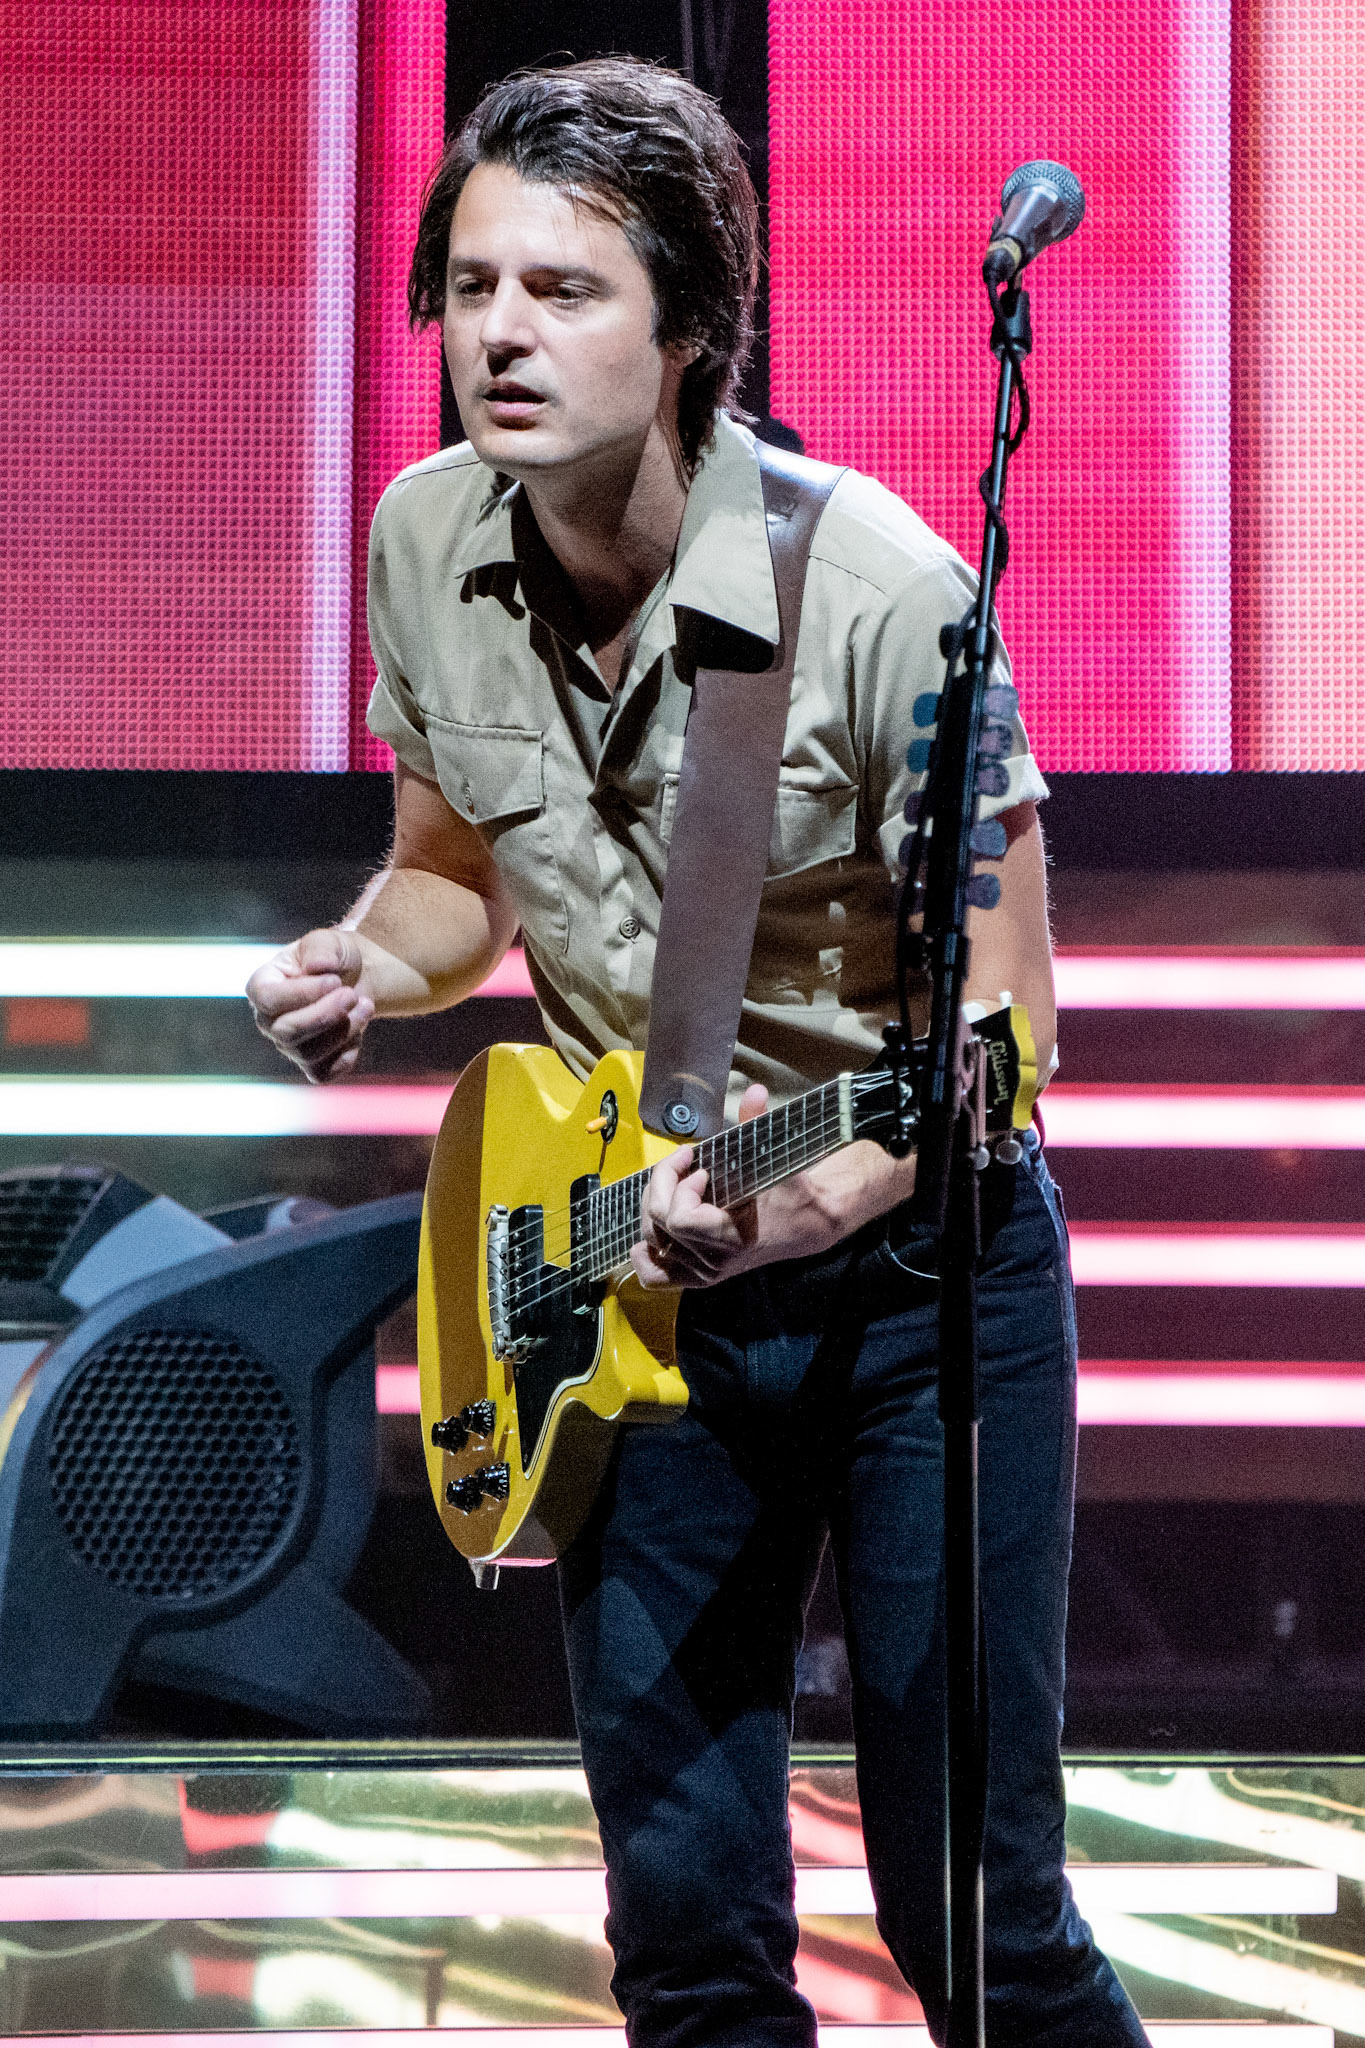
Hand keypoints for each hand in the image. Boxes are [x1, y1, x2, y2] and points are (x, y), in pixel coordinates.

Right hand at [246, 927, 375, 1081]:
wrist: (357, 979)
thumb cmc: (334, 958)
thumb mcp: (328, 942)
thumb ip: (320, 949)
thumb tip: (318, 967)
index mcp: (262, 986)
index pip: (267, 999)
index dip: (302, 993)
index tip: (334, 980)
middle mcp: (269, 1021)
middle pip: (287, 1032)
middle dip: (325, 1015)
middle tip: (352, 994)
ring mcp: (289, 1046)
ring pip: (308, 1054)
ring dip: (344, 1030)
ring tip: (365, 1004)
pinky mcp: (312, 1065)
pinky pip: (324, 1073)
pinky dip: (347, 1053)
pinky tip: (358, 1028)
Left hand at [632, 1084, 768, 1289]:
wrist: (805, 1225)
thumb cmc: (788, 1192)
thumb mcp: (775, 1158)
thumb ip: (758, 1125)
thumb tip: (756, 1091)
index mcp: (731, 1239)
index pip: (678, 1219)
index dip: (679, 1186)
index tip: (701, 1167)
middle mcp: (713, 1262)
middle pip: (659, 1224)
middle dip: (664, 1185)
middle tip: (686, 1166)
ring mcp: (703, 1273)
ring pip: (651, 1240)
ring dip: (654, 1205)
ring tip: (674, 1185)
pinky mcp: (697, 1277)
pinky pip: (656, 1276)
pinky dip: (645, 1255)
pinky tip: (649, 1234)